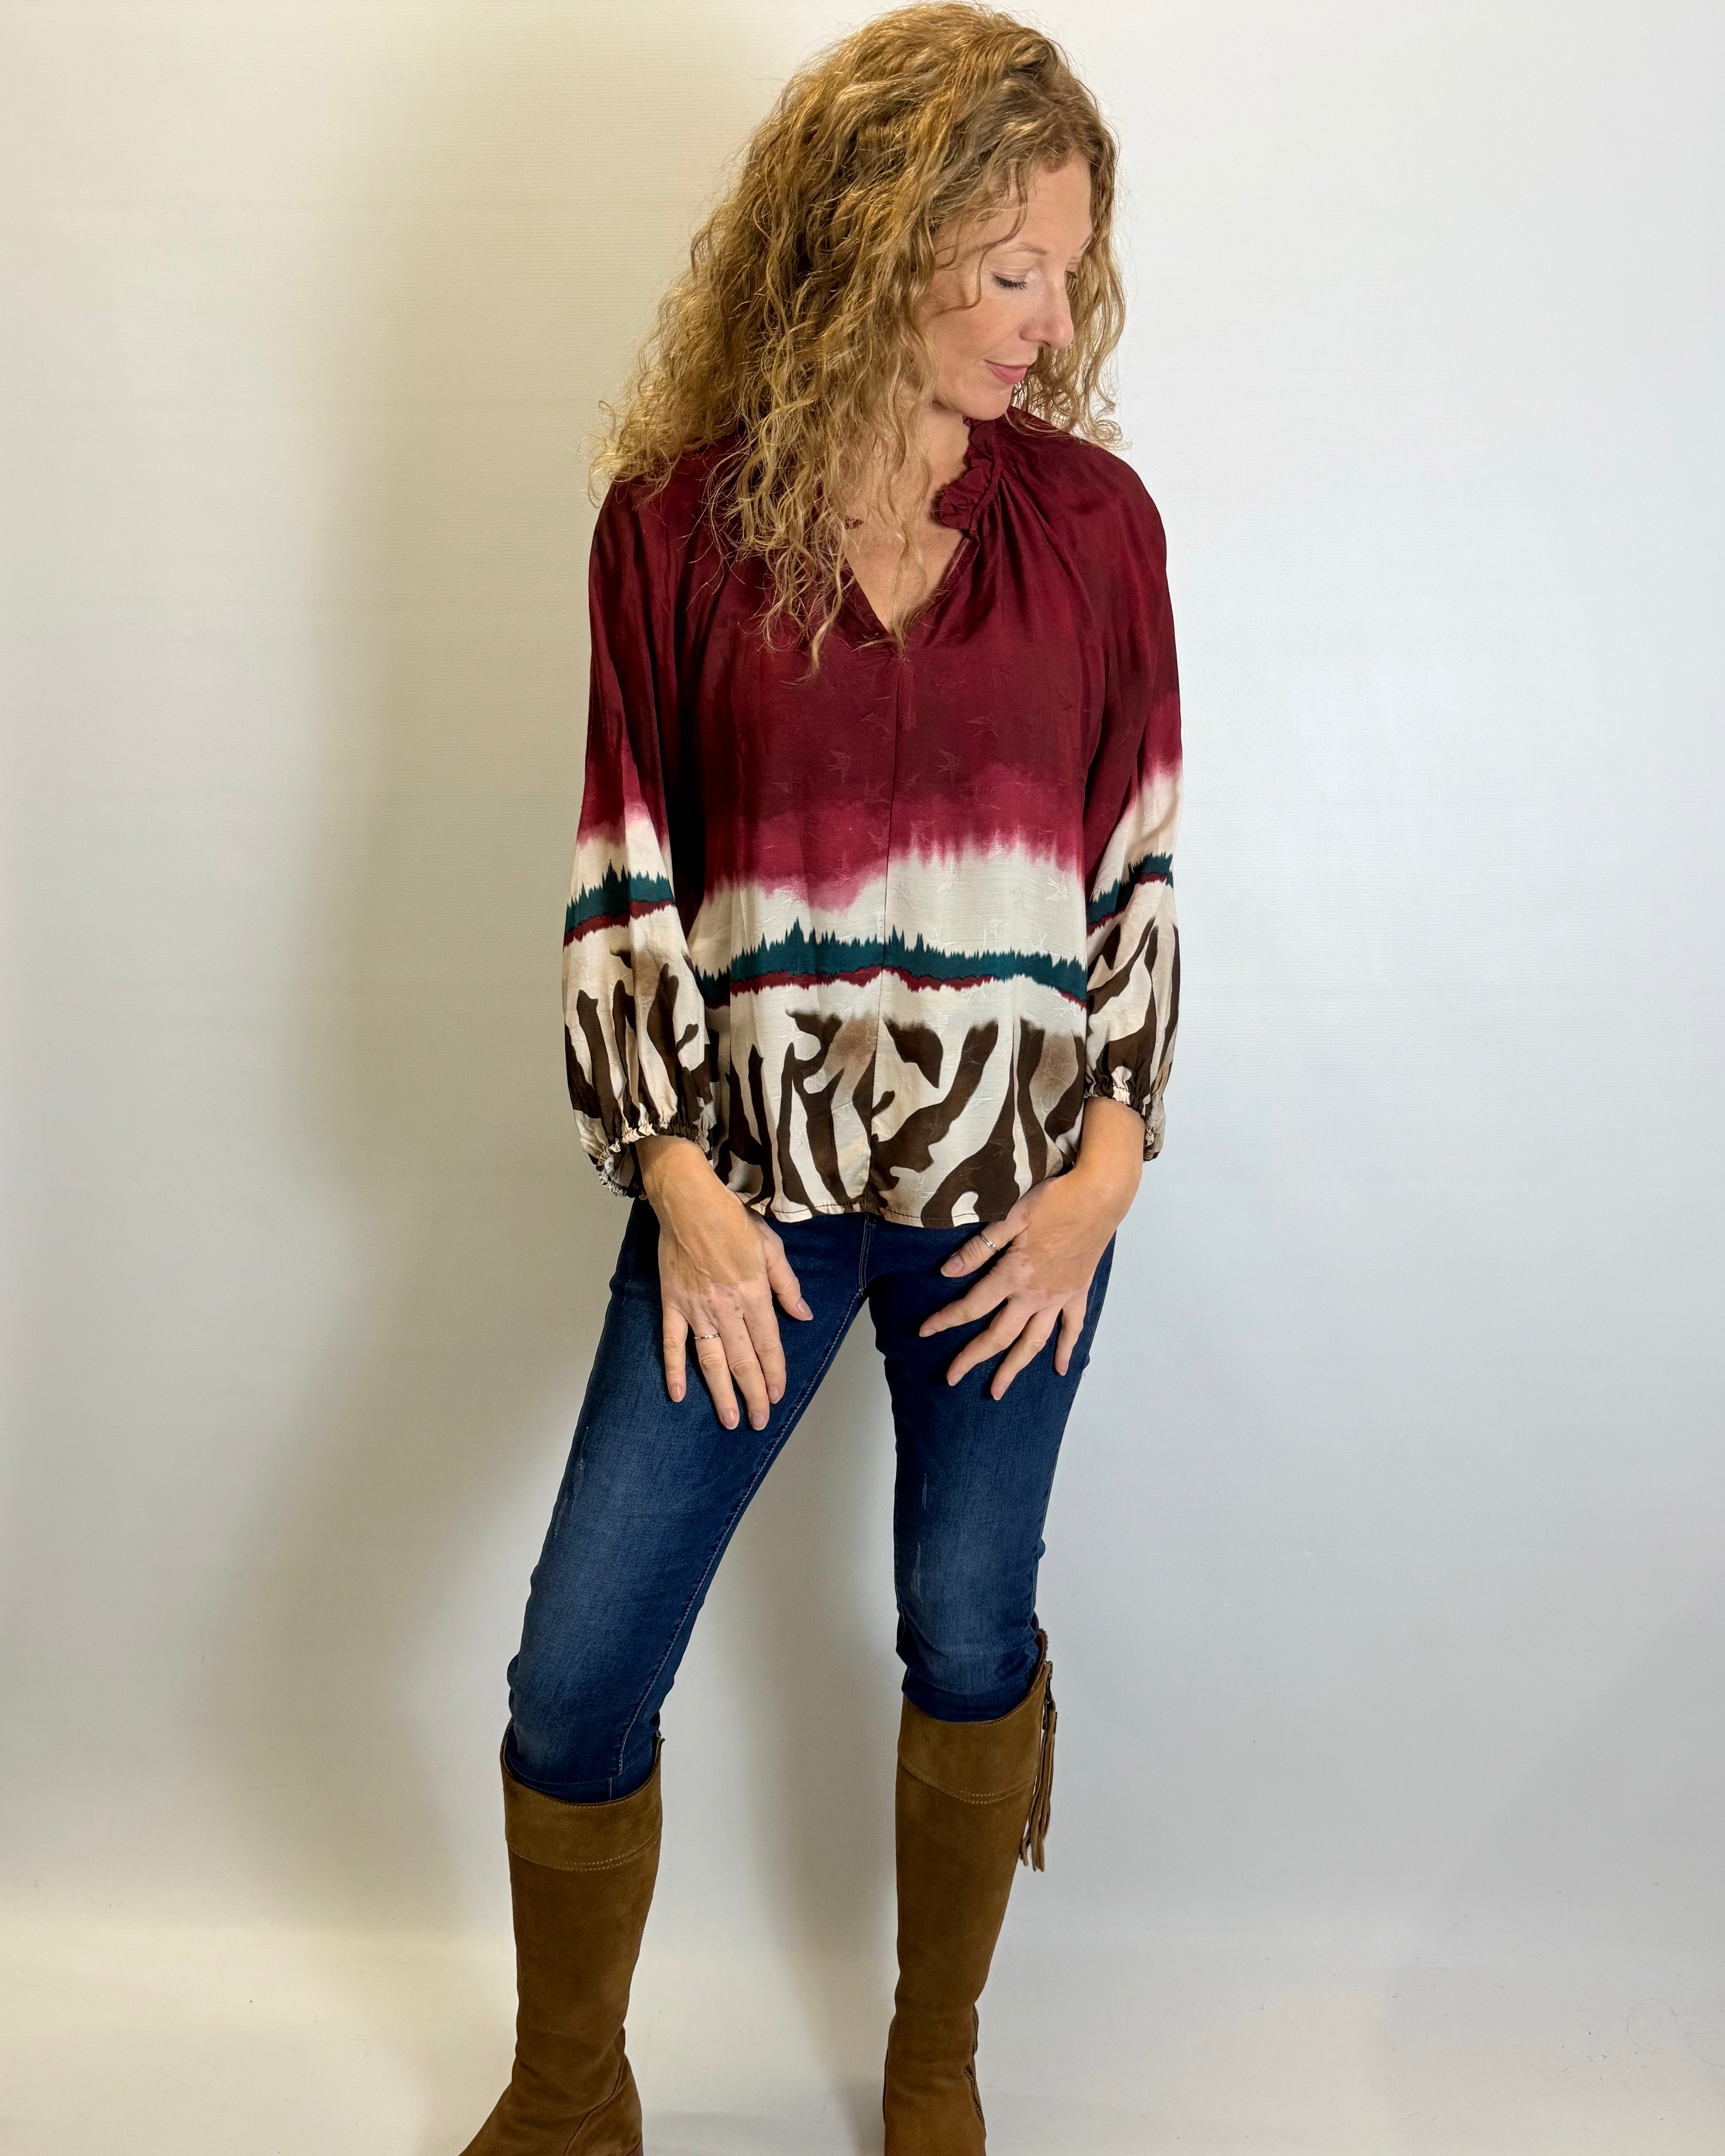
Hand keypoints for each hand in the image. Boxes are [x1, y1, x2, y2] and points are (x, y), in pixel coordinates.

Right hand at [637, 1135, 812, 1430]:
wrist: (688, 1201)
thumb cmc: (732, 1220)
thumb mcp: (771, 1247)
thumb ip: (787, 1285)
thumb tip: (803, 1315)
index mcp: (753, 1293)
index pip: (768, 1344)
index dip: (773, 1373)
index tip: (776, 1396)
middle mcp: (725, 1307)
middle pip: (741, 1359)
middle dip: (752, 1394)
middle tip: (757, 1421)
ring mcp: (695, 1308)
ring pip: (710, 1359)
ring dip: (720, 1392)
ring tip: (728, 1419)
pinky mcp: (672, 1303)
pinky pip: (672, 1342)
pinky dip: (673, 1369)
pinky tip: (679, 1393)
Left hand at [918, 1098, 1143, 1395]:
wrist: (1100, 1195)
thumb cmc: (1054, 1199)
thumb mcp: (1010, 1217)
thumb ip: (979, 1249)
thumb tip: (948, 1271)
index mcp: (1015, 1274)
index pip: (973, 1306)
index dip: (945, 1320)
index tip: (924, 1332)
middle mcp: (1036, 1294)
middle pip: (999, 1335)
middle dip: (973, 1359)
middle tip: (952, 1379)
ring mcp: (1060, 1297)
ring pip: (1034, 1341)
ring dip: (1014, 1368)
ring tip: (998, 1390)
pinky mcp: (1078, 1292)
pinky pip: (1072, 1328)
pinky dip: (1066, 1349)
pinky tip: (1061, 1369)